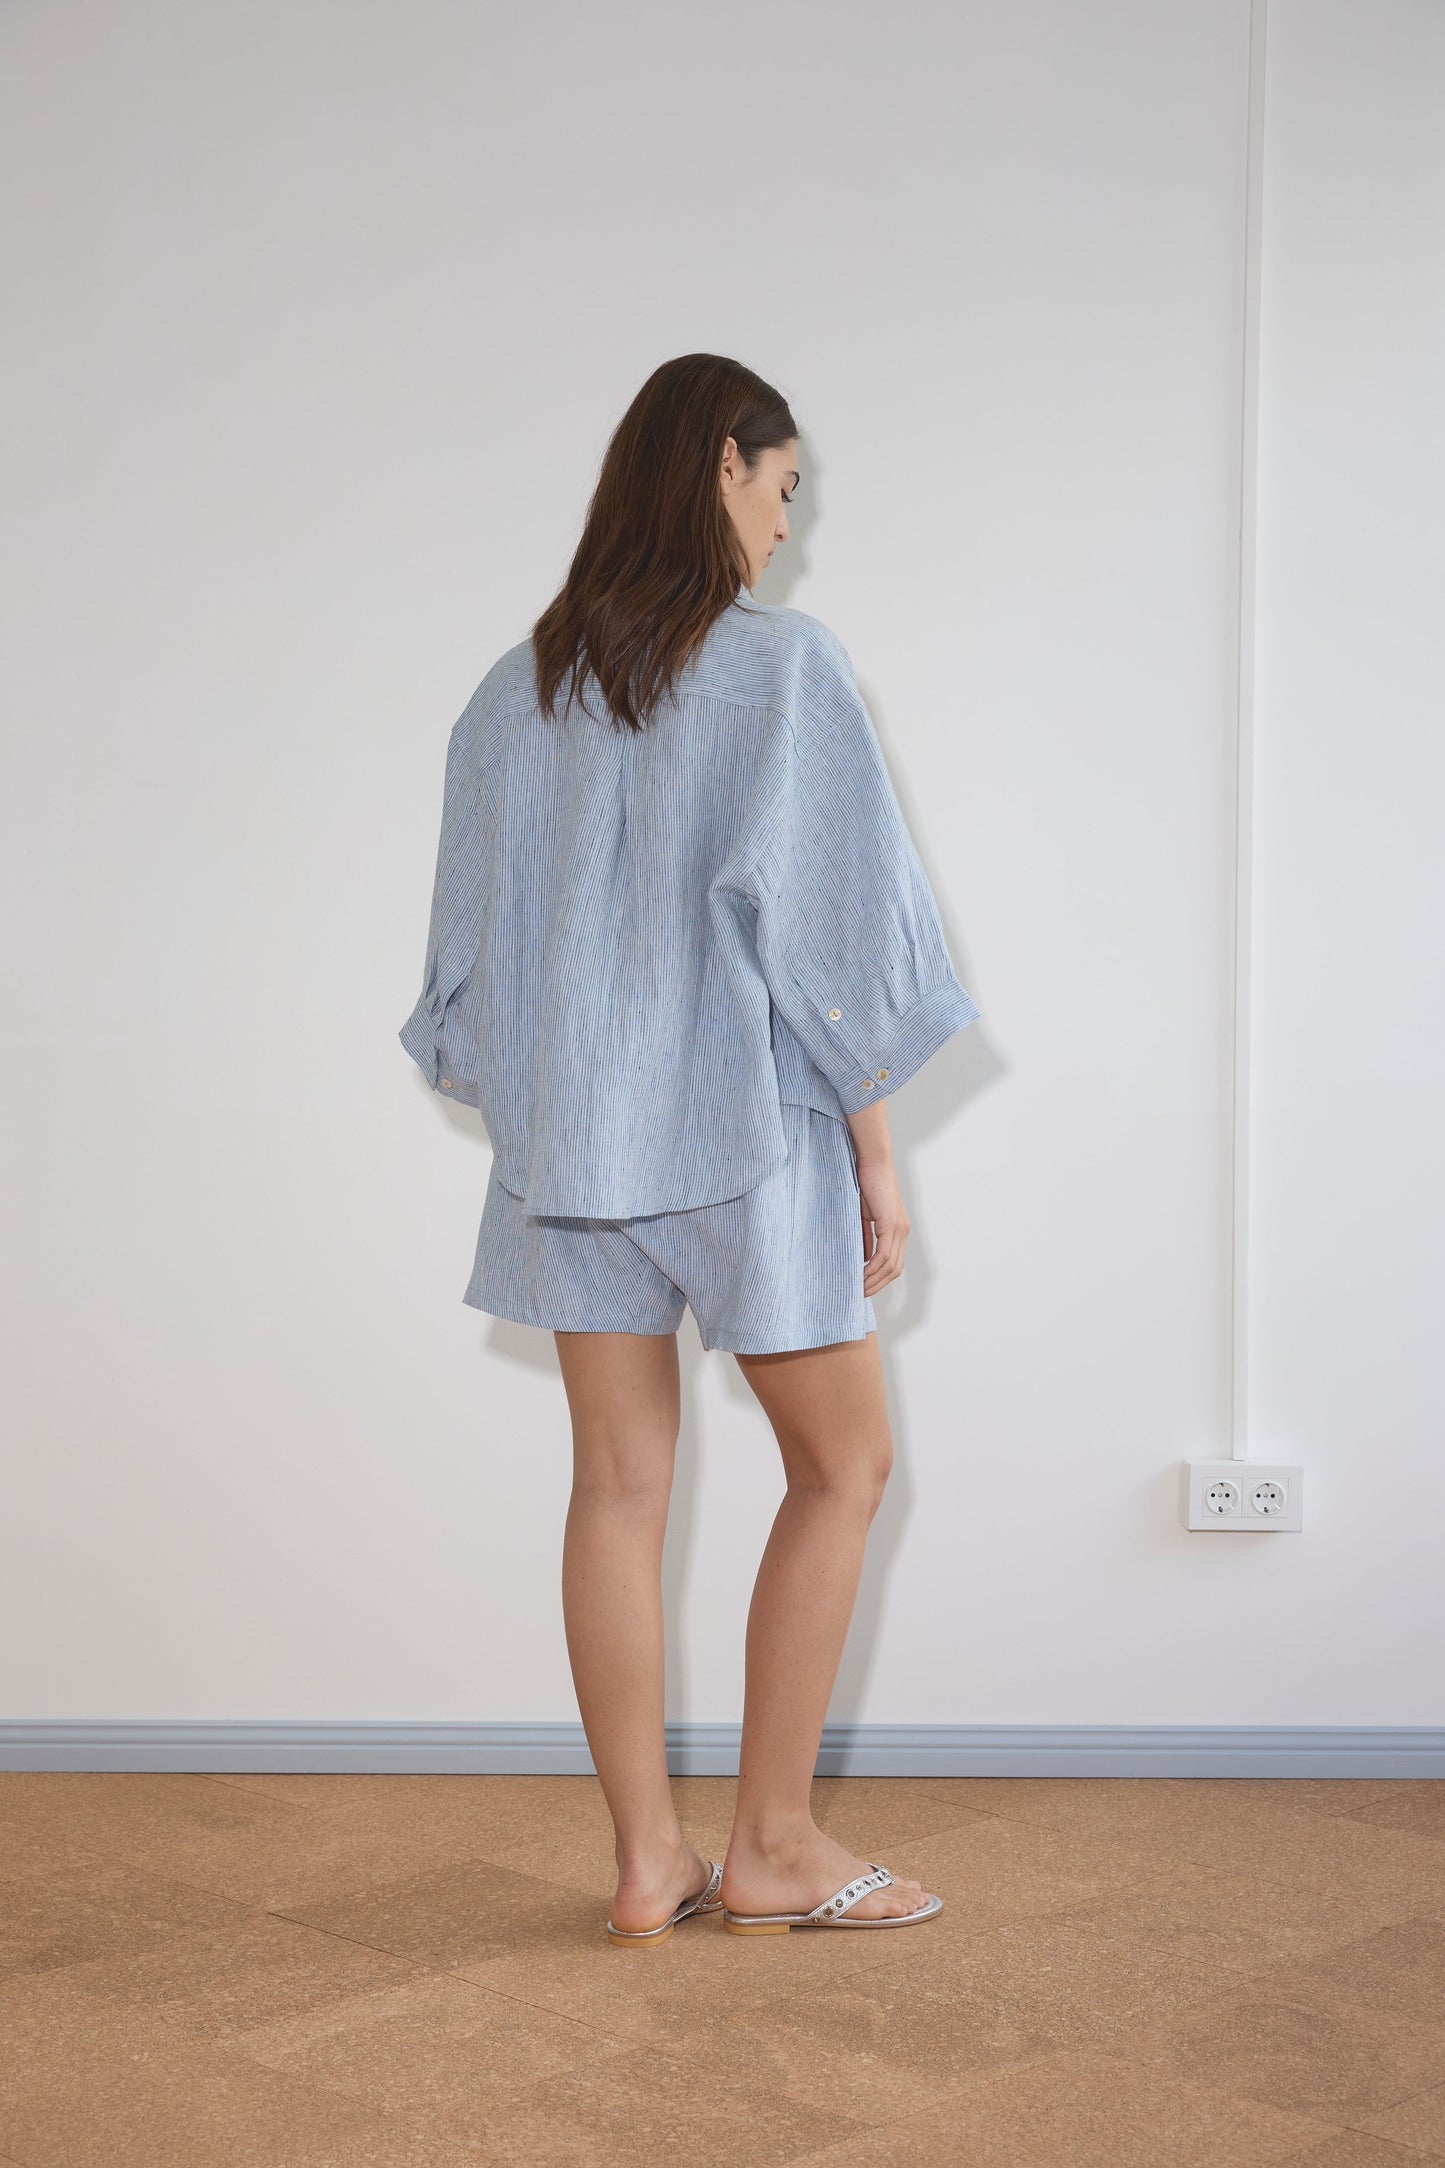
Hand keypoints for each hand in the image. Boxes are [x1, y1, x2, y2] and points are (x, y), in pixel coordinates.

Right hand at [856, 1155, 909, 1294]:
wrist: (872, 1161)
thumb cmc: (865, 1183)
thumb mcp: (864, 1215)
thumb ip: (865, 1236)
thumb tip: (862, 1258)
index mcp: (897, 1230)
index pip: (893, 1264)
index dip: (879, 1279)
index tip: (863, 1287)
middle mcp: (902, 1231)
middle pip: (894, 1270)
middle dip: (877, 1285)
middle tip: (858, 1294)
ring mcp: (899, 1228)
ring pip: (890, 1266)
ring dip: (873, 1280)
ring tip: (857, 1288)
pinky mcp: (891, 1223)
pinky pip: (884, 1254)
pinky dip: (872, 1268)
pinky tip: (860, 1274)